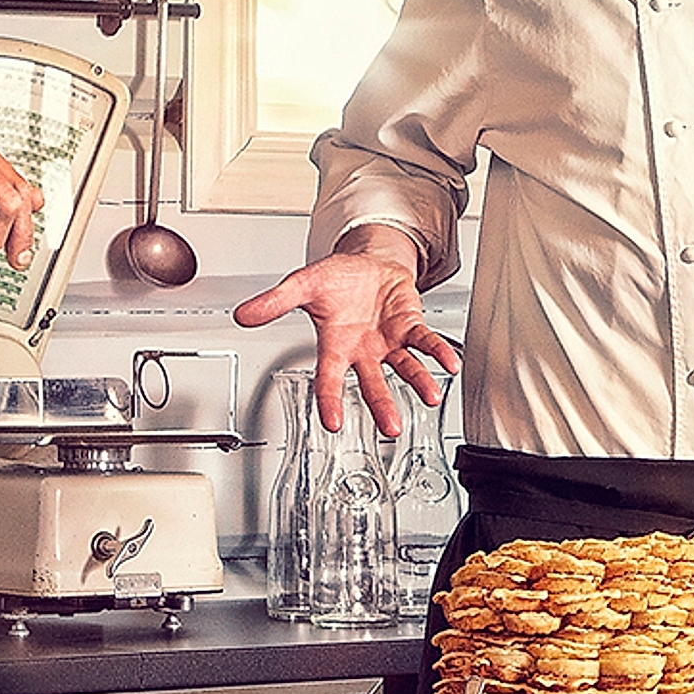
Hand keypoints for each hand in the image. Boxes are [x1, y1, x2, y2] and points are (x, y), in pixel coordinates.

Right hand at [233, 239, 458, 436]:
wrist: (366, 263)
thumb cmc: (336, 280)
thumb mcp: (302, 284)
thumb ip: (275, 302)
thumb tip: (243, 314)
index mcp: (334, 345)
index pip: (329, 378)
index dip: (330, 400)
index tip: (333, 423)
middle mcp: (363, 351)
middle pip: (372, 383)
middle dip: (382, 406)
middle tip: (392, 429)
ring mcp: (389, 342)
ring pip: (405, 367)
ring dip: (419, 382)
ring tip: (431, 396)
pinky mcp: (410, 327)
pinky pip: (426, 342)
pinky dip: (438, 352)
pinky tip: (450, 363)